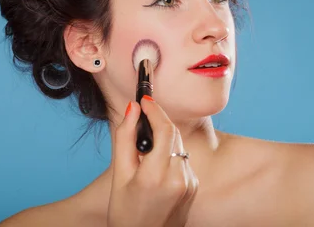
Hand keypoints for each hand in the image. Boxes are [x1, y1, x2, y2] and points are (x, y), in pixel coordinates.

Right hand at [107, 95, 198, 226]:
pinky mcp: (195, 187)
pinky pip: (183, 161)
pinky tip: (156, 169)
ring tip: (145, 153)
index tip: (145, 99)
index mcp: (155, 176)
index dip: (155, 110)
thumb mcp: (118, 176)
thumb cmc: (125, 214)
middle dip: (159, 122)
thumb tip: (132, 109)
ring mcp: (190, 184)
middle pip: (173, 135)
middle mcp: (178, 179)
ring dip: (164, 141)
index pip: (165, 130)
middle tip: (142, 118)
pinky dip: (170, 157)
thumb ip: (125, 139)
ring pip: (179, 147)